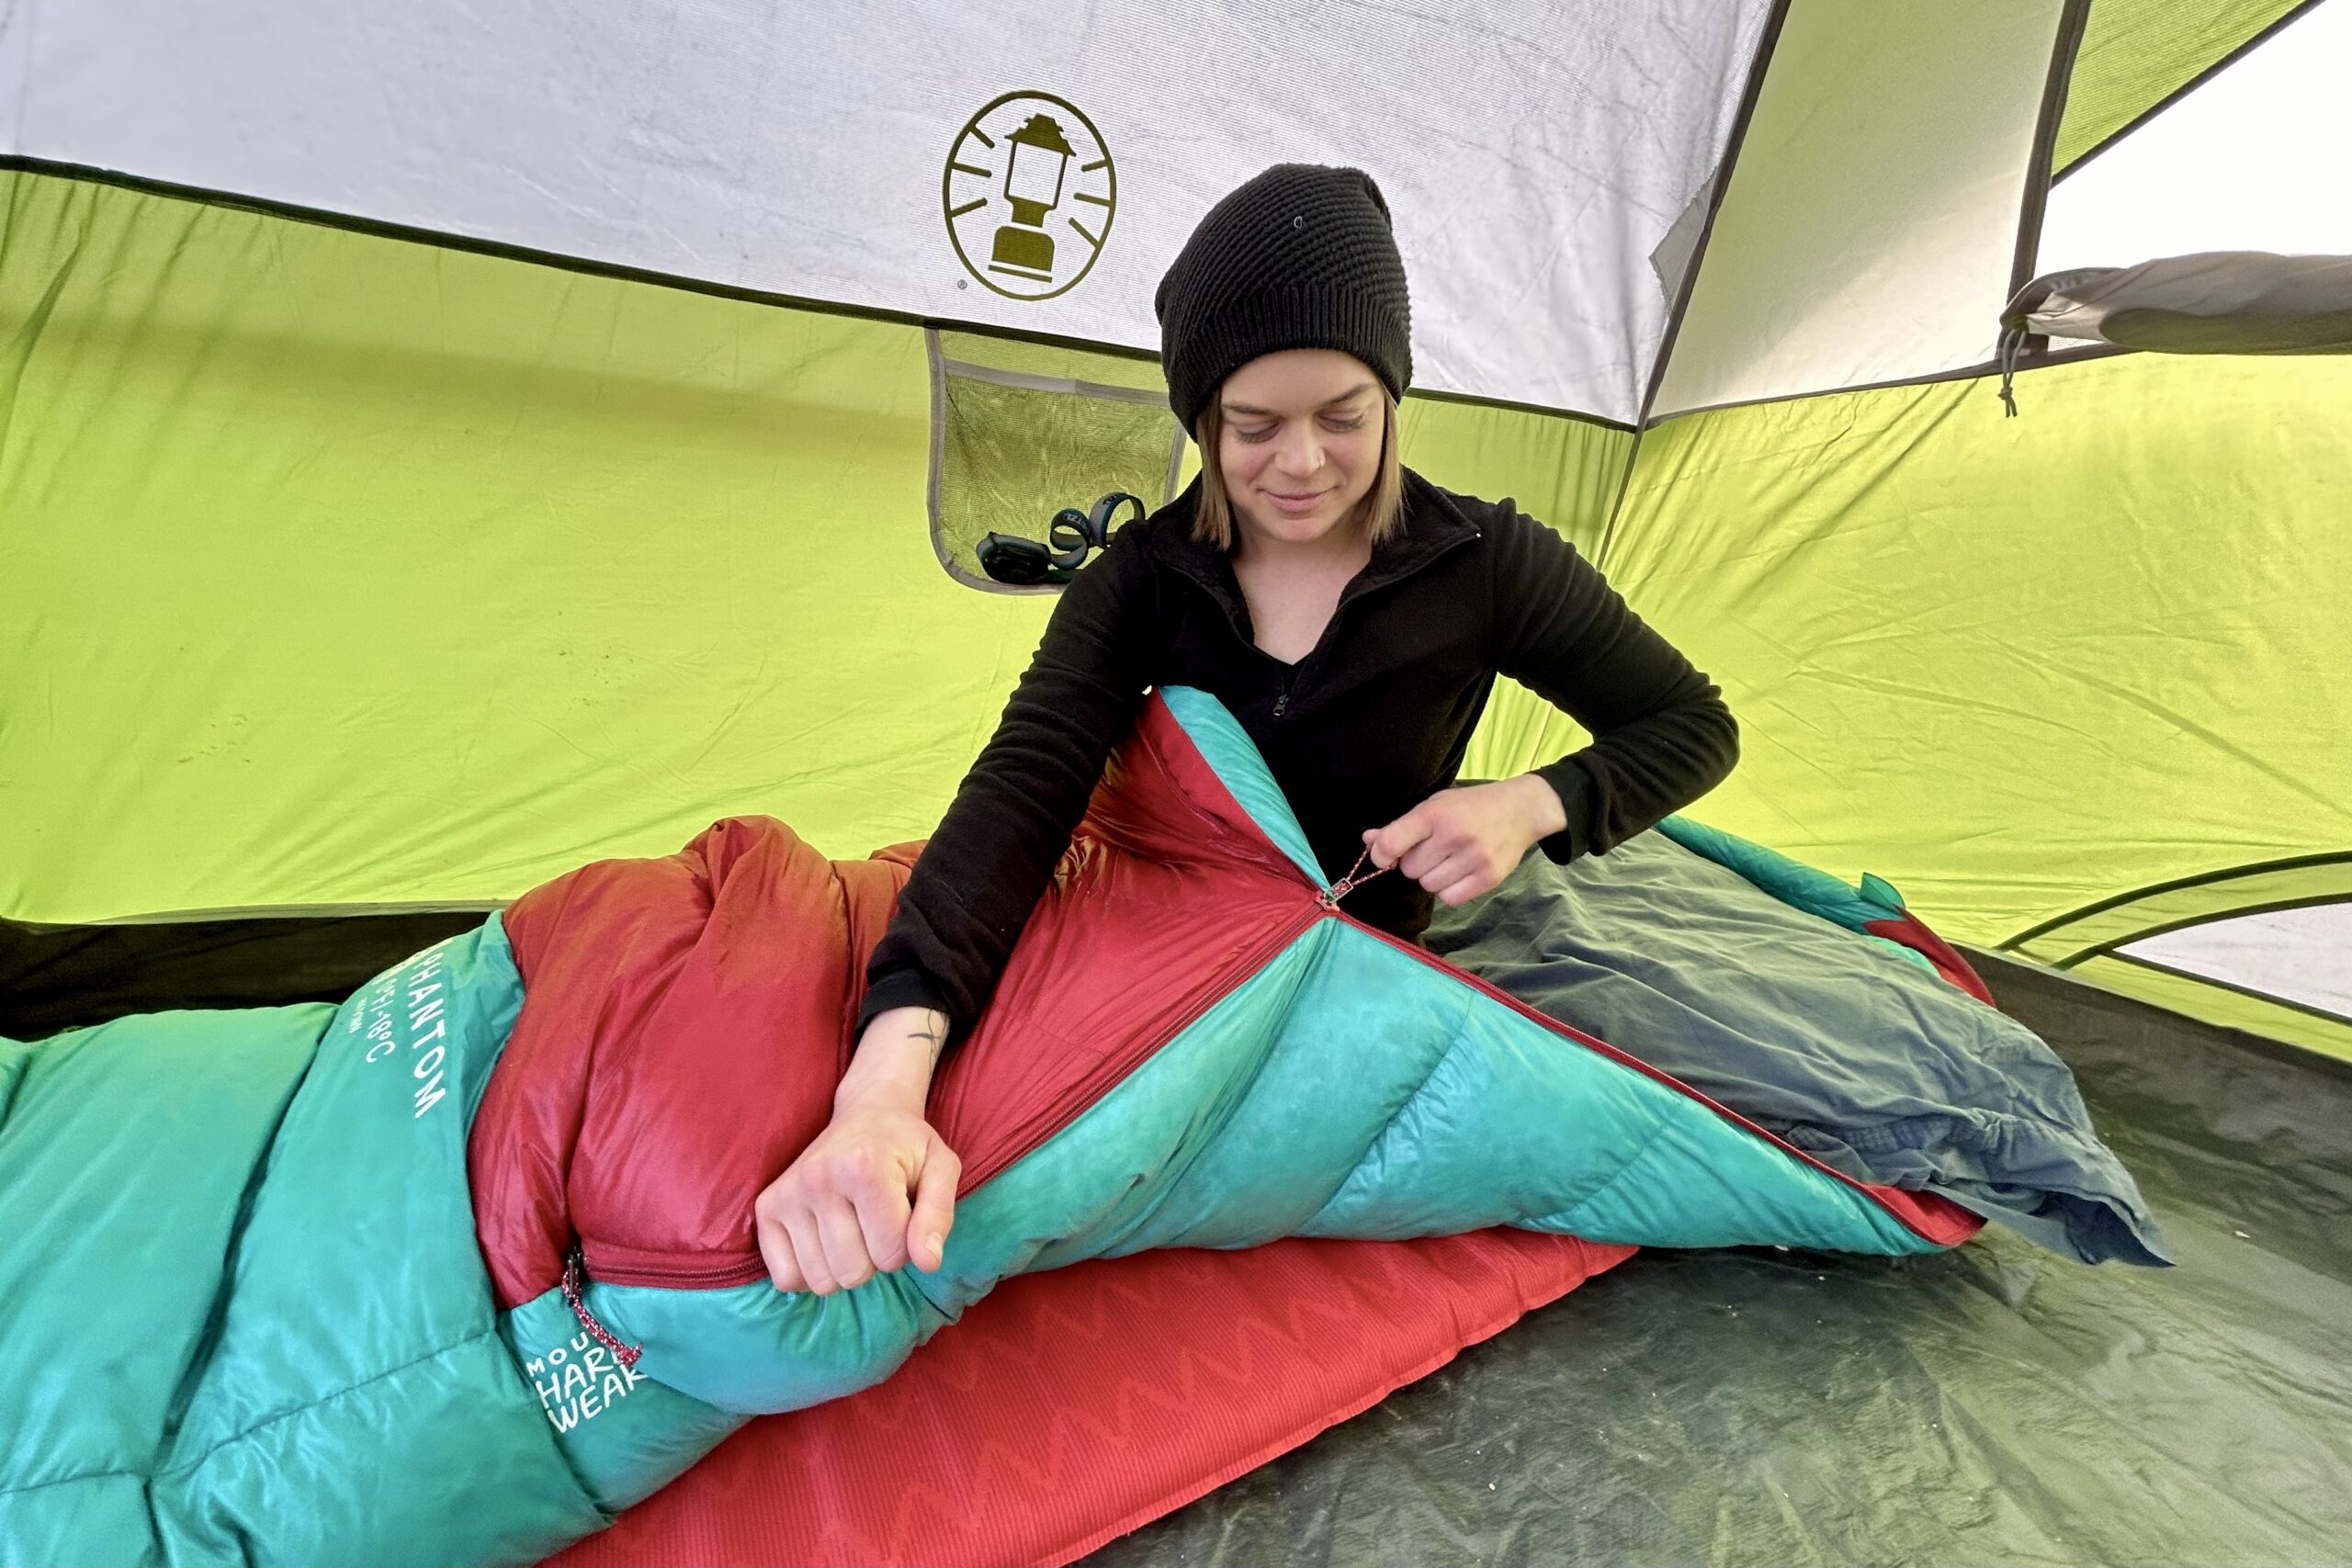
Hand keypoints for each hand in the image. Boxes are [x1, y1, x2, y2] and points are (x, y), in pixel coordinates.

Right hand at [753, 1007, 960, 1294]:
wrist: (867, 1112)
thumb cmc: (907, 1146)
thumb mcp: (941, 1169)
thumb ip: (938, 1216)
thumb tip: (928, 1263)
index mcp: (865, 1167)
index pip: (892, 1253)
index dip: (907, 1244)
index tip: (902, 1214)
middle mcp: (819, 1179)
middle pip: (854, 1272)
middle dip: (875, 1259)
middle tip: (876, 1222)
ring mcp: (788, 1193)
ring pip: (821, 1281)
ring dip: (844, 1267)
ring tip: (852, 1229)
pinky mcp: (767, 1207)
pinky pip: (785, 1277)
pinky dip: (808, 1274)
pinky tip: (823, 1245)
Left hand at [1361, 774, 1567, 906]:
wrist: (1519, 810)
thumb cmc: (1469, 807)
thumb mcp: (1434, 806)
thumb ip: (1401, 826)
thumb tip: (1369, 841)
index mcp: (1436, 814)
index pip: (1392, 843)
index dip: (1380, 853)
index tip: (1384, 855)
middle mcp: (1454, 836)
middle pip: (1409, 869)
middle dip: (1415, 862)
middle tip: (1433, 848)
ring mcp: (1474, 858)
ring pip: (1428, 886)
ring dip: (1432, 877)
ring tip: (1449, 859)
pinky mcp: (1489, 878)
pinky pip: (1449, 899)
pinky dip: (1449, 890)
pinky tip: (1459, 872)